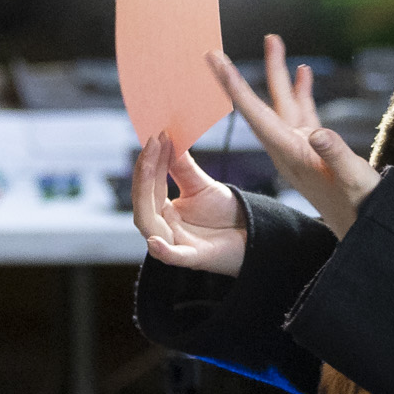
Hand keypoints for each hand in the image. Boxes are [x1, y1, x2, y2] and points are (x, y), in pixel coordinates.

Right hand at [133, 131, 249, 276]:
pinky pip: (173, 256)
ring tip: (149, 164)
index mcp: (162, 210)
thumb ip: (182, 167)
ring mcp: (176, 243)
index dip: (149, 161)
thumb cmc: (223, 213)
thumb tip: (167, 136)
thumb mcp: (201, 186)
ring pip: (149, 226)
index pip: (148, 185)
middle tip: (153, 142)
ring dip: (145, 198)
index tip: (154, 135)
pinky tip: (155, 240)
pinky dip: (163, 250)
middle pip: (143, 202)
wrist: (251, 236)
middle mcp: (163, 227)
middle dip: (145, 172)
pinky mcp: (193, 258)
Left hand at [208, 35, 383, 238]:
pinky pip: (303, 112)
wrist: (365, 228)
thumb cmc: (359, 206)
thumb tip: (319, 133)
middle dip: (241, 77)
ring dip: (278, 73)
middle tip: (215, 51)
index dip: (234, 86)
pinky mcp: (315, 147)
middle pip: (260, 105)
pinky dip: (302, 91)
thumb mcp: (352, 180)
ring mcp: (301, 147)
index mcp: (291, 153)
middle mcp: (289, 148)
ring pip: (283, 103)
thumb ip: (335, 155)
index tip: (214, 62)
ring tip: (272, 41)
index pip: (254, 114)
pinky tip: (302, 73)